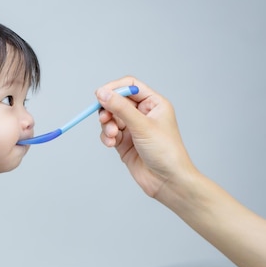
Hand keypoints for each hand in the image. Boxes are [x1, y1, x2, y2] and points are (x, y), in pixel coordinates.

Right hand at [96, 76, 194, 198]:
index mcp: (154, 103)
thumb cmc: (165, 152)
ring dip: (106, 125)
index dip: (114, 88)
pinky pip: (108, 132)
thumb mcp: (141, 126)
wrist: (167, 181)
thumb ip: (120, 108)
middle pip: (117, 101)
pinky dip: (106, 136)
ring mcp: (133, 128)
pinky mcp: (124, 142)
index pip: (130, 86)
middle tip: (104, 118)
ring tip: (112, 136)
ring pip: (110, 118)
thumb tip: (101, 93)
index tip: (100, 95)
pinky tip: (110, 143)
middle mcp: (143, 113)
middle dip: (108, 110)